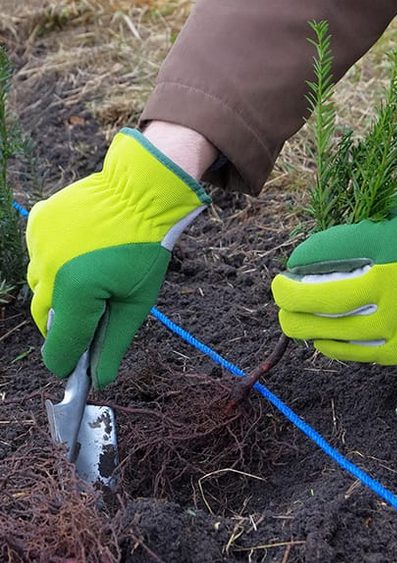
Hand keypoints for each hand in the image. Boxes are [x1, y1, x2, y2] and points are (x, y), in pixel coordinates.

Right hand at [27, 128, 209, 387]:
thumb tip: (100, 380)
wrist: (140, 191)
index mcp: (76, 293)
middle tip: (90, 319)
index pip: (58, 349)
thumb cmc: (145, 247)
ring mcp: (39, 244)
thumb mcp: (137, 301)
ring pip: (40, 286)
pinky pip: (39, 256)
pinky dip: (55, 262)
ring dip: (59, 293)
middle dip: (65, 327)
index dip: (68, 363)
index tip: (77, 366)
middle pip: (45, 319)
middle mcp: (48, 270)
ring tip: (90, 277)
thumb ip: (114, 344)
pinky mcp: (37, 224)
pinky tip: (79, 251)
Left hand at [272, 190, 396, 364]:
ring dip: (303, 326)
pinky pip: (357, 353)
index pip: (326, 254)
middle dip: (288, 300)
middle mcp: (391, 288)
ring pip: (332, 332)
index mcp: (389, 248)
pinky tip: (320, 340)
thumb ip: (364, 228)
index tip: (286, 270)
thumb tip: (319, 253)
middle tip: (279, 295)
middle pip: (320, 301)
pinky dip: (332, 346)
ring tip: (291, 319)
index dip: (298, 265)